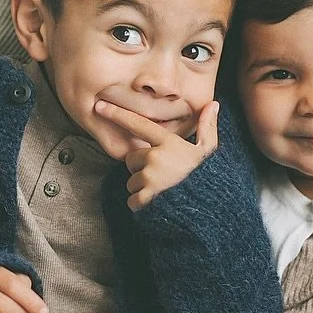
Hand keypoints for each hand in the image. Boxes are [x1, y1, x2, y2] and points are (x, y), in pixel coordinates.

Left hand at [93, 99, 219, 210]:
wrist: (211, 209)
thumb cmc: (209, 178)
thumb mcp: (209, 150)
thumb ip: (207, 126)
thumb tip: (213, 104)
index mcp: (169, 143)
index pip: (138, 124)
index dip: (117, 114)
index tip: (99, 106)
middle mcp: (156, 157)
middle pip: (131, 159)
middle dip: (141, 168)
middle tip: (163, 176)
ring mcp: (150, 178)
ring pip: (131, 181)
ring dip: (142, 187)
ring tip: (164, 191)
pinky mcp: (146, 197)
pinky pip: (133, 200)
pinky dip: (142, 205)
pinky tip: (159, 204)